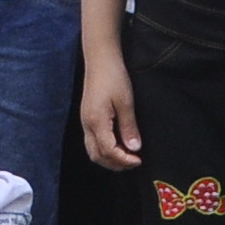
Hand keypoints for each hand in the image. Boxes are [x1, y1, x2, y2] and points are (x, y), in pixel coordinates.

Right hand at [81, 48, 141, 168]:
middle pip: (97, 155)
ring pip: (93, 150)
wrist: (100, 60)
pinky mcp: (87, 118)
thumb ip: (128, 127)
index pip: (108, 150)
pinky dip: (105, 150)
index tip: (139, 159)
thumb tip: (134, 148)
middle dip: (115, 164)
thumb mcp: (125, 102)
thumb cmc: (113, 77)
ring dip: (109, 159)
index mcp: (96, 121)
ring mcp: (85, 122)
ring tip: (127, 156)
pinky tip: (118, 145)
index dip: (124, 159)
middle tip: (134, 162)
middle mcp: (87, 125)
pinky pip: (93, 142)